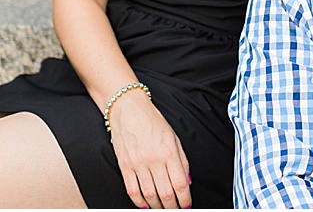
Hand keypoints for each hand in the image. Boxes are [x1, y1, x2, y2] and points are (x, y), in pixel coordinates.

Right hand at [108, 90, 191, 208]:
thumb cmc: (152, 121)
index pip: (180, 183)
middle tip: (176, 210)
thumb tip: (186, 181)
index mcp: (169, 152)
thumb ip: (182, 160)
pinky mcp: (124, 166)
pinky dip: (139, 202)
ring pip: (149, 195)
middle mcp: (154, 160)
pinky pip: (132, 190)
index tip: (187, 205)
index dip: (185, 199)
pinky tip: (146, 205)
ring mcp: (138, 164)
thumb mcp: (174, 137)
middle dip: (173, 207)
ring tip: (163, 208)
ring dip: (158, 207)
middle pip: (165, 193)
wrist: (128, 110)